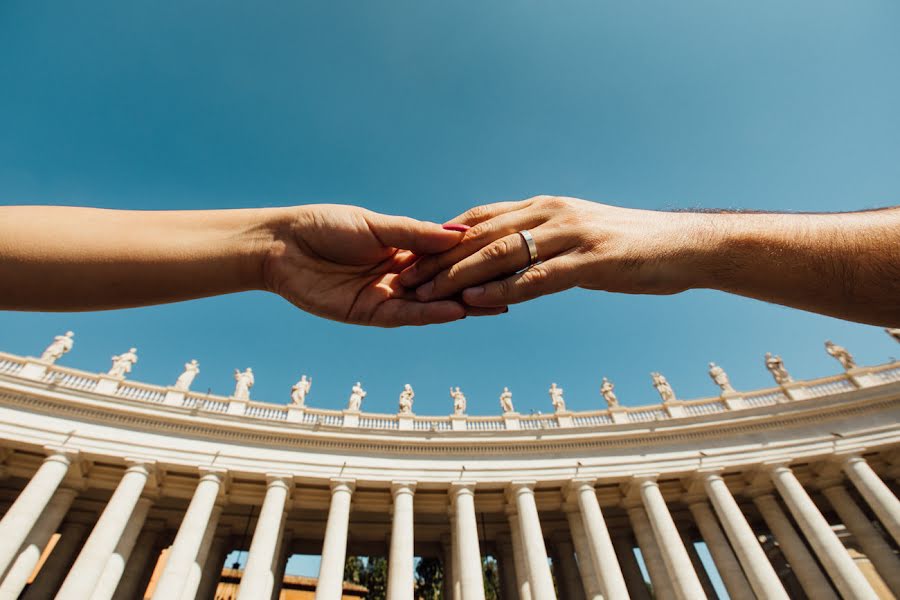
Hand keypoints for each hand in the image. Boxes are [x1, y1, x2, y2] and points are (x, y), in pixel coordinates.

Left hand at [263, 204, 506, 326]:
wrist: (281, 245)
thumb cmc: (323, 226)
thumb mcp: (375, 225)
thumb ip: (414, 234)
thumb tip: (458, 235)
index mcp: (400, 251)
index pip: (443, 259)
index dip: (471, 261)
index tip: (504, 258)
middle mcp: (397, 276)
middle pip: (442, 285)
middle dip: (474, 288)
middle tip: (511, 289)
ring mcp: (384, 296)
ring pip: (429, 304)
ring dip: (460, 305)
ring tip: (493, 304)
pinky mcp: (367, 313)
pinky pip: (404, 316)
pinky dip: (429, 314)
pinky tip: (455, 311)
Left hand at [399, 196, 705, 306]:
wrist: (683, 245)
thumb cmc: (629, 247)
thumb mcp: (578, 237)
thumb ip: (544, 244)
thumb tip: (514, 263)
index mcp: (544, 208)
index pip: (480, 219)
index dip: (442, 239)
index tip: (410, 255)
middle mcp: (550, 214)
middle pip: (480, 235)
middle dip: (437, 258)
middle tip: (402, 278)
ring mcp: (570, 235)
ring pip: (500, 252)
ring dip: (458, 275)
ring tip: (424, 292)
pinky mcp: (589, 261)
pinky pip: (536, 277)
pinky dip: (501, 290)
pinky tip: (475, 303)